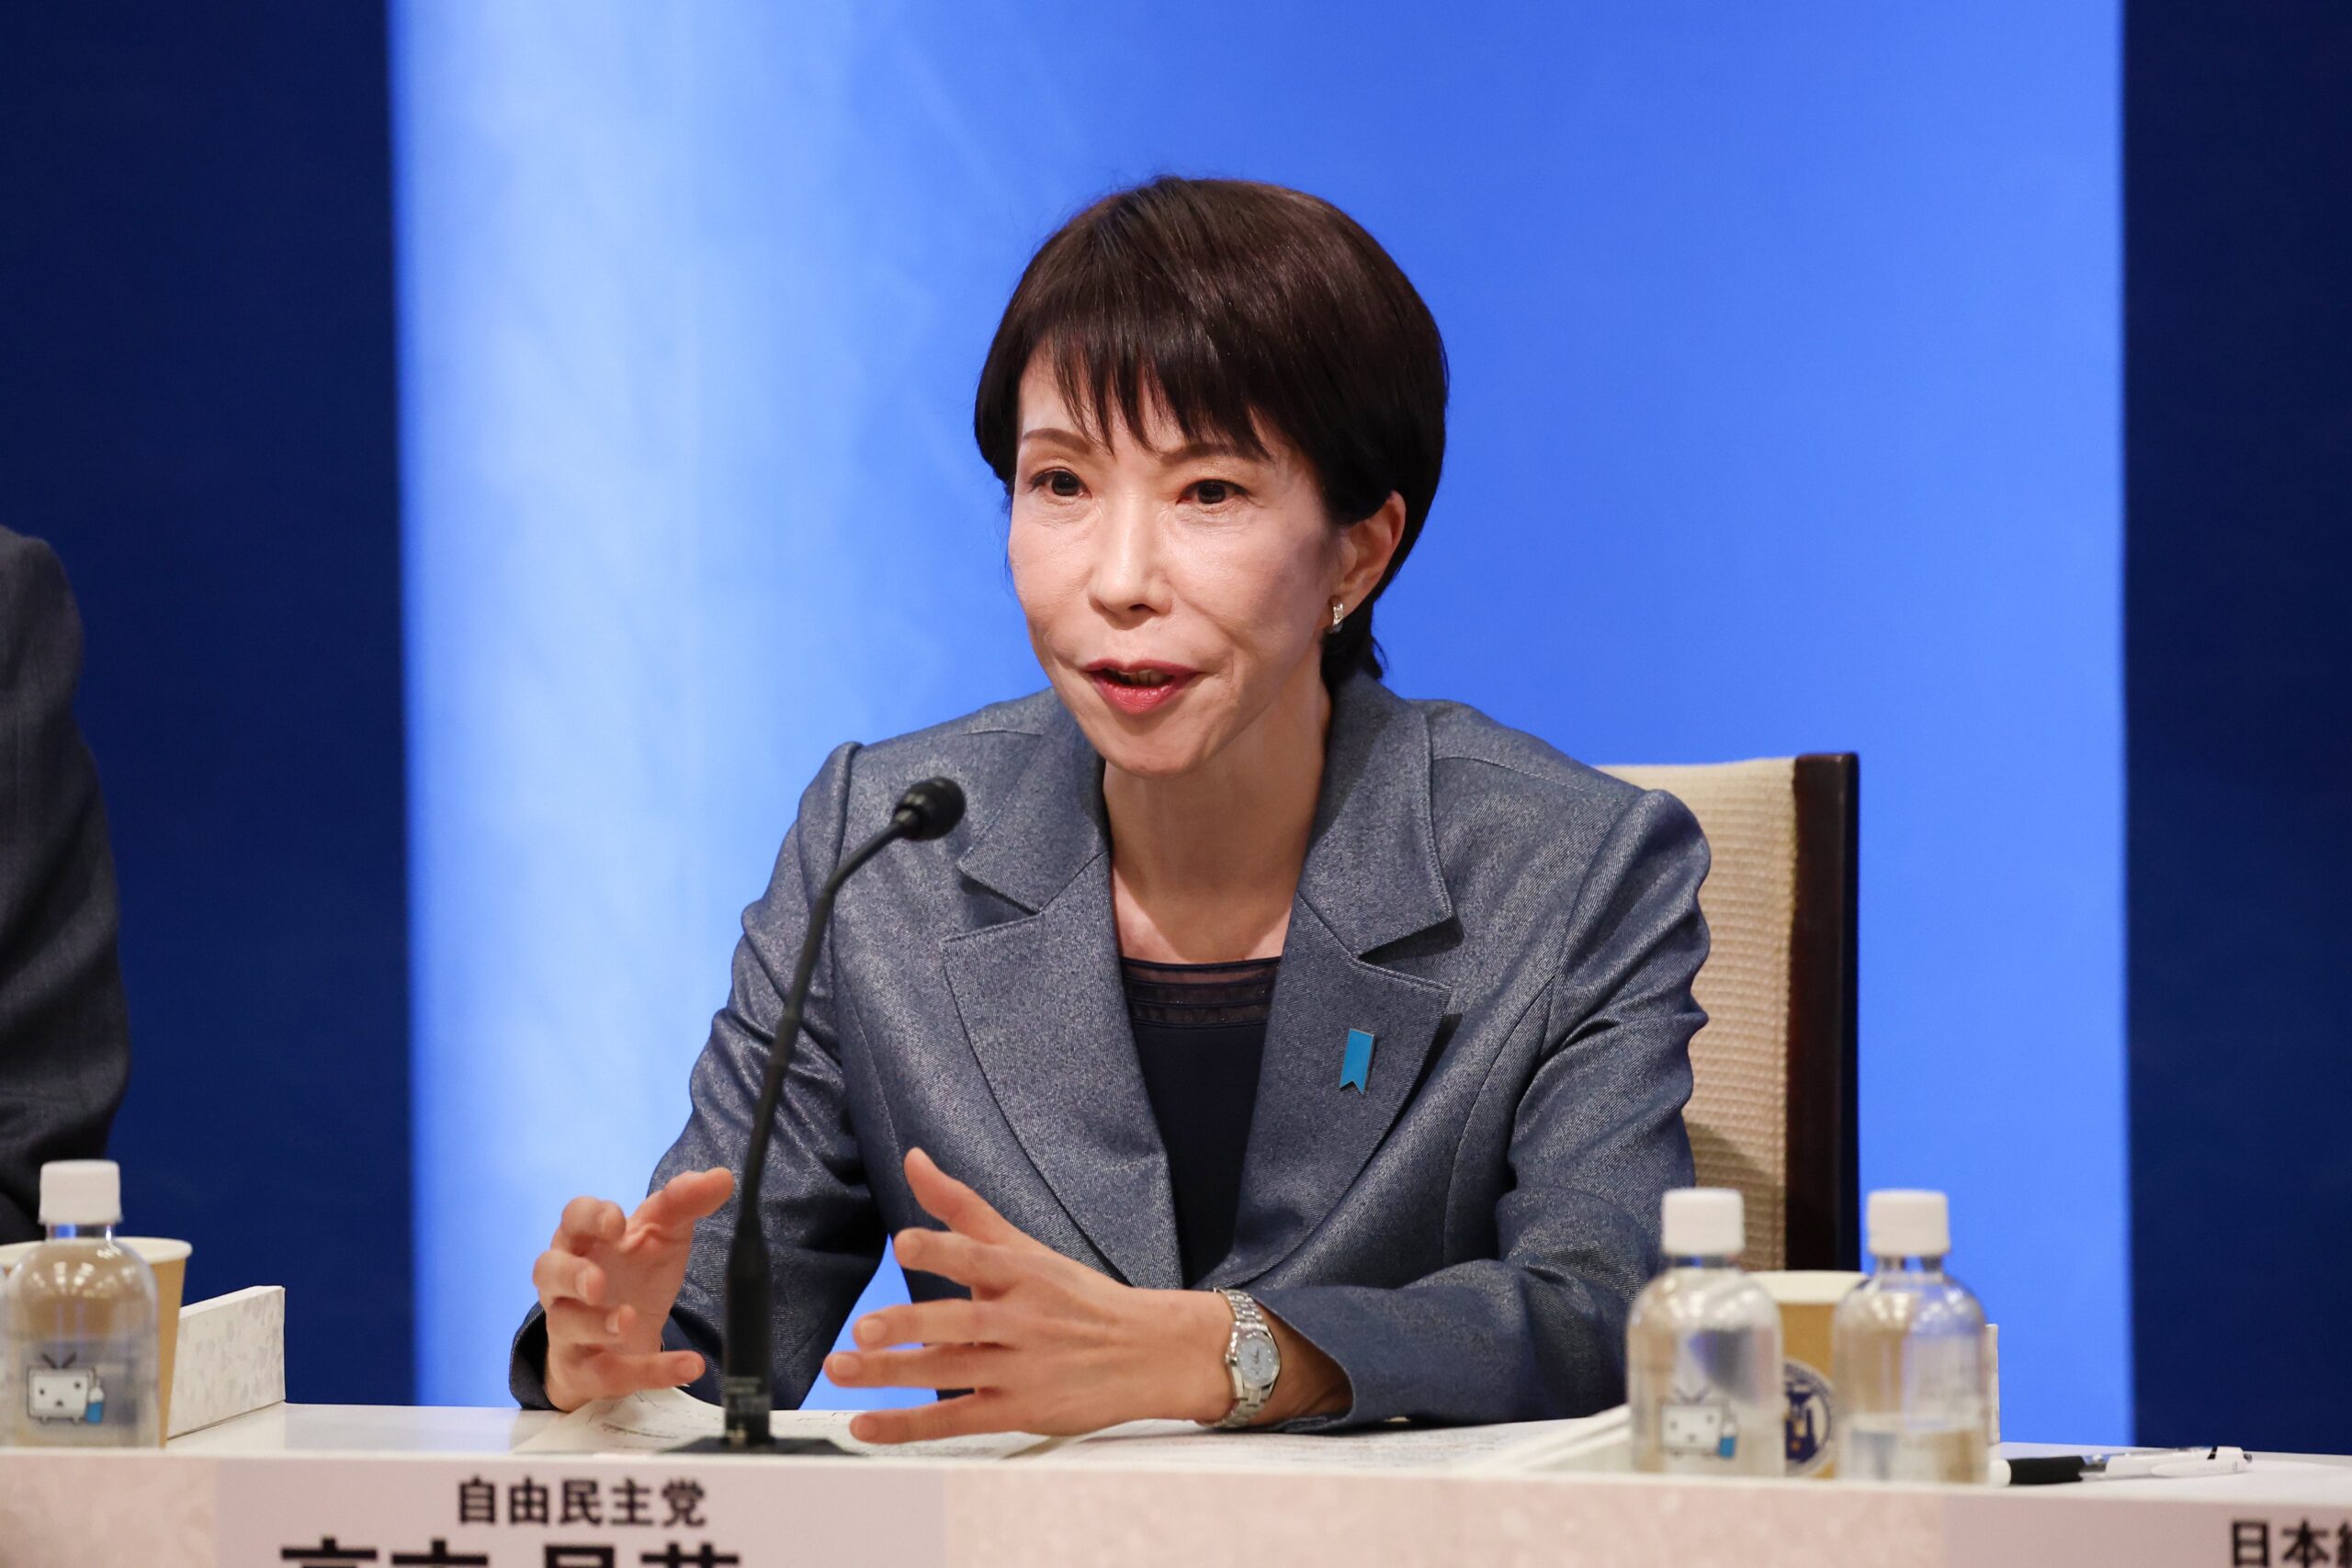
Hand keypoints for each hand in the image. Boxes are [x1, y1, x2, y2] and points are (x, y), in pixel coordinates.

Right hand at [533, 1167, 733, 1411]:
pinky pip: (608, 1374)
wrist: (622, 1338)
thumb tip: (722, 1177)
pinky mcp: (585, 1370)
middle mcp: (566, 1284)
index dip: (589, 1218)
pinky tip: (687, 1365)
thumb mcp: (662, 1235)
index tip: (617, 1223)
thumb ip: (685, 1205)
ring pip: (564, 1326)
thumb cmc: (633, 1273)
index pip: (573, 1219)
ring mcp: (569, 1328)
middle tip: (598, 1283)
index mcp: (584, 1241)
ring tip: (627, 1320)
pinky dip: (649, 1371)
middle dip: (571, 1275)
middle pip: (547, 1271)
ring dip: (595, 1325)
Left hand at [824, 1149, 1347, 1441]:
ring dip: (893, 1373)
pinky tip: (867, 1424)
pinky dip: (910, 1424)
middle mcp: (1022, 1319)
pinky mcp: (1019, 1410)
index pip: (980, 1256)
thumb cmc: (1078, 1298)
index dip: (942, 1248)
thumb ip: (962, 1207)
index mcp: (1024, 1273)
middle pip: (961, 1321)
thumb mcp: (1026, 1247)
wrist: (1149, 1353)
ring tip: (843, 1368)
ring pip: (952, 1371)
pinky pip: (957, 1419)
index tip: (905, 1243)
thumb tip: (914, 1160)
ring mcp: (1021, 1368)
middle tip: (866, 1328)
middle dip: (911, 1324)